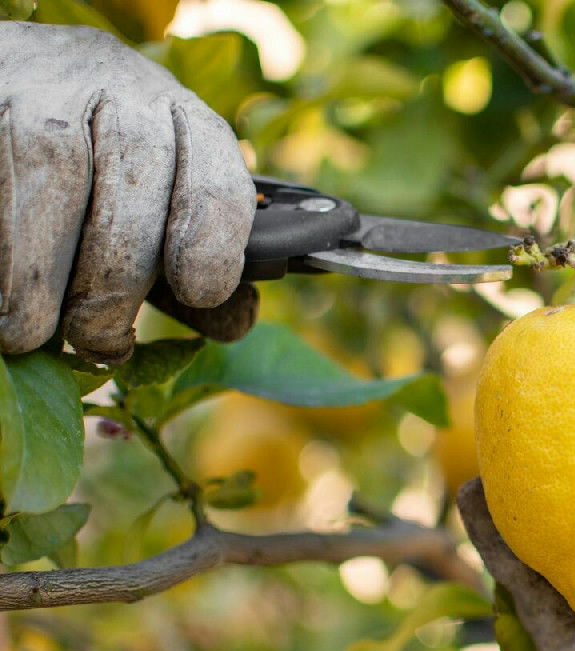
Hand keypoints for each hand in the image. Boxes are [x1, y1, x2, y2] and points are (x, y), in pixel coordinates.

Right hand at [0, 22, 257, 363]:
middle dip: (110, 296)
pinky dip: (2, 258)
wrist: (37, 66)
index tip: (199, 292)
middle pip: (129, 213)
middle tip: (96, 341)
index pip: (217, 187)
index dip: (212, 247)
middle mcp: (128, 105)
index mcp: (192, 127)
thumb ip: (204, 262)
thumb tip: (233, 322)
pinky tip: (4, 293)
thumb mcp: (172, 197)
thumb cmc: (114, 158)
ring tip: (29, 332)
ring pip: (51, 200)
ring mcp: (51, 102)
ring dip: (35, 287)